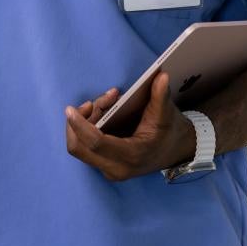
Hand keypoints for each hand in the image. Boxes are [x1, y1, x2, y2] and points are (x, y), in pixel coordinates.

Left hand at [64, 71, 195, 181]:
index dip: (80, 125)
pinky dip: (86, 129)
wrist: (176, 151)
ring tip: (103, 102)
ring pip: (79, 147)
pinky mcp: (105, 165)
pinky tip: (101, 112)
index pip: (96, 143)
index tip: (69, 109)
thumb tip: (161, 76)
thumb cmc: (169, 131)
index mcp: (131, 156)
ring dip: (83, 123)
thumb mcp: (165, 113)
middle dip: (77, 123)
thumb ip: (160, 95)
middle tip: (90, 103)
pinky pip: (85, 148)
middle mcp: (116, 168)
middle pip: (78, 148)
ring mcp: (109, 170)